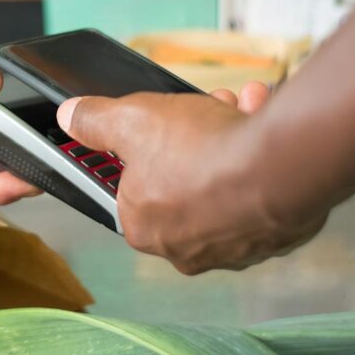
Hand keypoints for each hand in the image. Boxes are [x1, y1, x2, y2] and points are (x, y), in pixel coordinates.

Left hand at [57, 83, 327, 274]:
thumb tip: (72, 116)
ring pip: (226, 182)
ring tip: (241, 106)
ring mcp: (233, 246)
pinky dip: (261, 157)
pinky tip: (264, 124)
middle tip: (207, 108)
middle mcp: (186, 248)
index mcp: (144, 227)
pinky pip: (261, 189)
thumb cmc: (203, 152)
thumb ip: (96, 121)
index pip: (133, 189)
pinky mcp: (273, 236)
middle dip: (195, 137)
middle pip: (183, 179)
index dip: (146, 149)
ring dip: (230, 137)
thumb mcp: (133, 120)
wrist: (281, 166)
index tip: (160, 126)